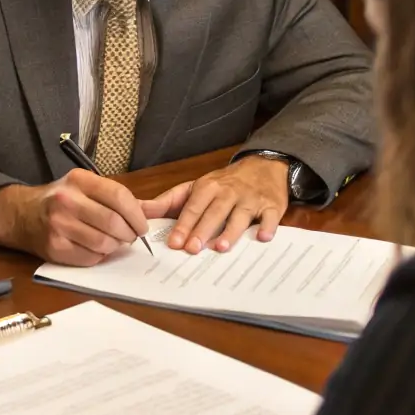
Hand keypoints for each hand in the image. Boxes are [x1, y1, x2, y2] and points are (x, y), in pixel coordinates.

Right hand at [13, 169, 149, 265]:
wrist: (23, 214)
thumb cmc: (60, 199)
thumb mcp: (84, 186)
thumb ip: (114, 196)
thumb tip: (149, 211)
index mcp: (79, 180)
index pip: (119, 196)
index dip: (137, 215)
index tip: (142, 225)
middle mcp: (67, 200)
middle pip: (113, 222)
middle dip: (129, 234)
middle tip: (130, 237)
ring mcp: (59, 225)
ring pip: (103, 243)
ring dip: (115, 246)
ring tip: (113, 242)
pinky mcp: (55, 247)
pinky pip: (90, 258)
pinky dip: (99, 256)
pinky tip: (95, 248)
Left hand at [141, 156, 289, 254]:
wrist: (263, 166)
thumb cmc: (224, 183)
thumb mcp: (195, 187)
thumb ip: (169, 201)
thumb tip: (142, 210)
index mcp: (208, 187)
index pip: (193, 206)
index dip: (183, 224)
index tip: (174, 242)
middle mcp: (229, 192)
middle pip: (214, 211)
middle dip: (202, 229)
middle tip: (192, 248)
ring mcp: (251, 199)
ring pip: (240, 214)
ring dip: (231, 230)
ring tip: (221, 247)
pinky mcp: (272, 206)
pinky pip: (271, 217)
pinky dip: (267, 227)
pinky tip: (262, 237)